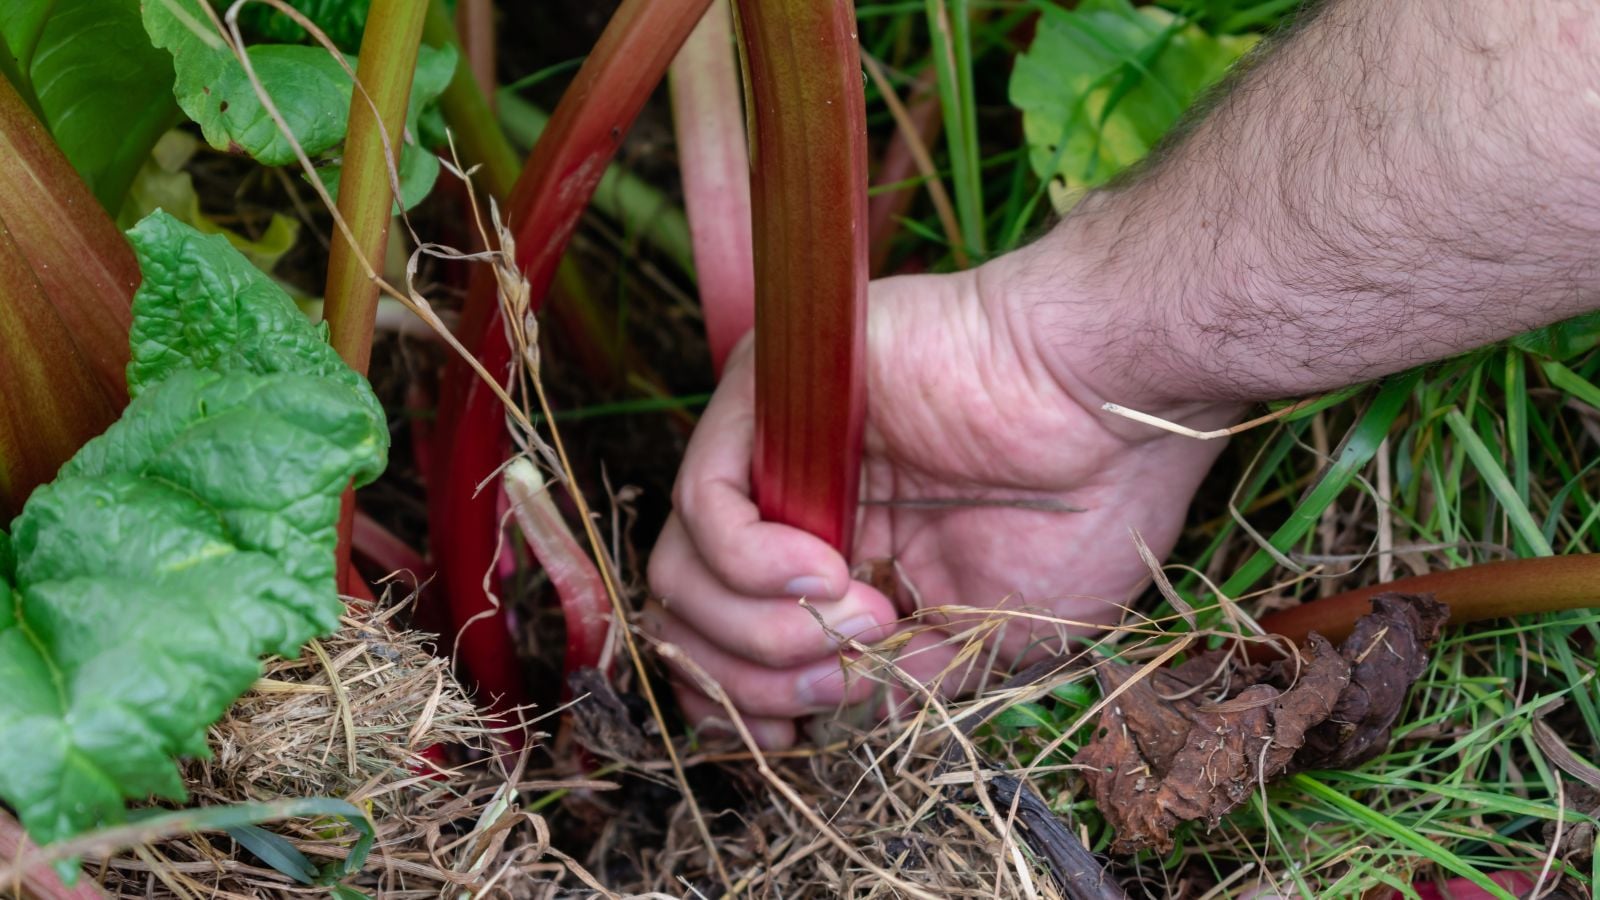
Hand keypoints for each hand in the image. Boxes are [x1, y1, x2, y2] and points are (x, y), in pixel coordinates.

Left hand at [645, 243, 1237, 747]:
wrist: (1116, 406)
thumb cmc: (1084, 509)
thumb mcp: (994, 637)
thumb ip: (901, 682)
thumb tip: (825, 717)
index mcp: (841, 560)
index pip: (724, 642)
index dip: (735, 704)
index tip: (790, 733)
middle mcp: (794, 508)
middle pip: (689, 615)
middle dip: (749, 680)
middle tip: (837, 680)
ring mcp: (777, 452)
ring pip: (683, 566)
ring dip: (759, 630)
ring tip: (859, 623)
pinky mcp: (770, 396)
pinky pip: (703, 500)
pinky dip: (750, 563)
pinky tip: (830, 574)